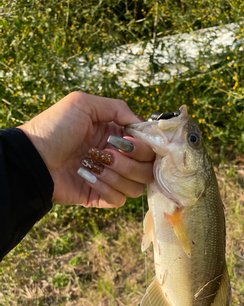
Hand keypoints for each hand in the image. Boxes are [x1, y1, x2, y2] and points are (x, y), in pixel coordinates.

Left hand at [19, 92, 153, 206]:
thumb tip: (141, 124)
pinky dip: (106, 189)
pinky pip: (120, 200)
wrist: (32, 157)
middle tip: (108, 153)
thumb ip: (117, 108)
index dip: (143, 146)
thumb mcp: (83, 104)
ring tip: (93, 165)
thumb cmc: (54, 128)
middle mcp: (118, 158)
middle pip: (147, 169)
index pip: (149, 147)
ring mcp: (110, 179)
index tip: (126, 141)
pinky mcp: (100, 197)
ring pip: (136, 187)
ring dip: (117, 175)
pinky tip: (87, 177)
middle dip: (130, 162)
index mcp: (117, 136)